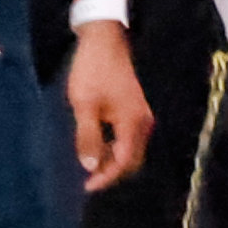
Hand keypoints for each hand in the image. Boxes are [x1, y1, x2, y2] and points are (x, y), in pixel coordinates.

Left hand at [64, 21, 148, 188]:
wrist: (105, 42)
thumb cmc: (93, 72)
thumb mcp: (84, 105)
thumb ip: (88, 137)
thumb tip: (90, 166)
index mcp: (133, 125)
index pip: (124, 162)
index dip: (106, 177)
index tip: (86, 186)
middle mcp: (143, 125)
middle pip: (133, 161)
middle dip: (112, 173)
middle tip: (89, 180)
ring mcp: (142, 118)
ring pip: (132, 150)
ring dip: (114, 161)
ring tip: (91, 165)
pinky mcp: (136, 111)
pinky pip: (129, 139)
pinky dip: (115, 148)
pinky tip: (99, 146)